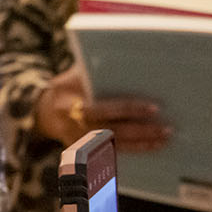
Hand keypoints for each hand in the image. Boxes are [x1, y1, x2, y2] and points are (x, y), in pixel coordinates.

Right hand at [32, 64, 170, 151]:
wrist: (45, 112)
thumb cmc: (66, 88)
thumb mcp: (71, 76)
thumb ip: (90, 71)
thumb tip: (126, 59)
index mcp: (70, 107)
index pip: (104, 109)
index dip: (129, 110)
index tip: (154, 108)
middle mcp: (75, 128)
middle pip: (113, 132)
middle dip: (141, 131)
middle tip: (166, 129)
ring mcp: (81, 142)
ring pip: (116, 145)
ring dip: (142, 143)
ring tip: (164, 138)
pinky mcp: (86, 152)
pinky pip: (114, 152)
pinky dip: (134, 149)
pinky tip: (152, 146)